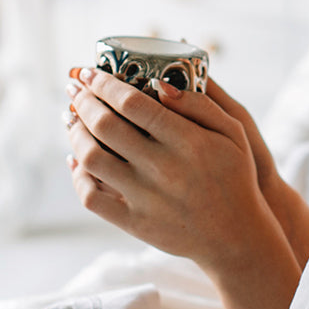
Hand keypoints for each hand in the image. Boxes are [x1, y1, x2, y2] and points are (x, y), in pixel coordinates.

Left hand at [65, 67, 301, 308]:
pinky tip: (76, 159)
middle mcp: (164, 169)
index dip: (105, 83)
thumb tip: (160, 84)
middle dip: (83, 100)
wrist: (236, 237)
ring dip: (75, 132)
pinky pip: (93, 197)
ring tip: (72, 117)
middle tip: (74, 87)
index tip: (90, 71)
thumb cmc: (236, 178)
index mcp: (189, 142)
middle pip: (105, 126)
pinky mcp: (135, 223)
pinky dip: (77, 175)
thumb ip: (200, 105)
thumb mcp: (234, 134)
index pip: (133, 103)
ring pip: (91, 159)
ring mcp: (146, 198)